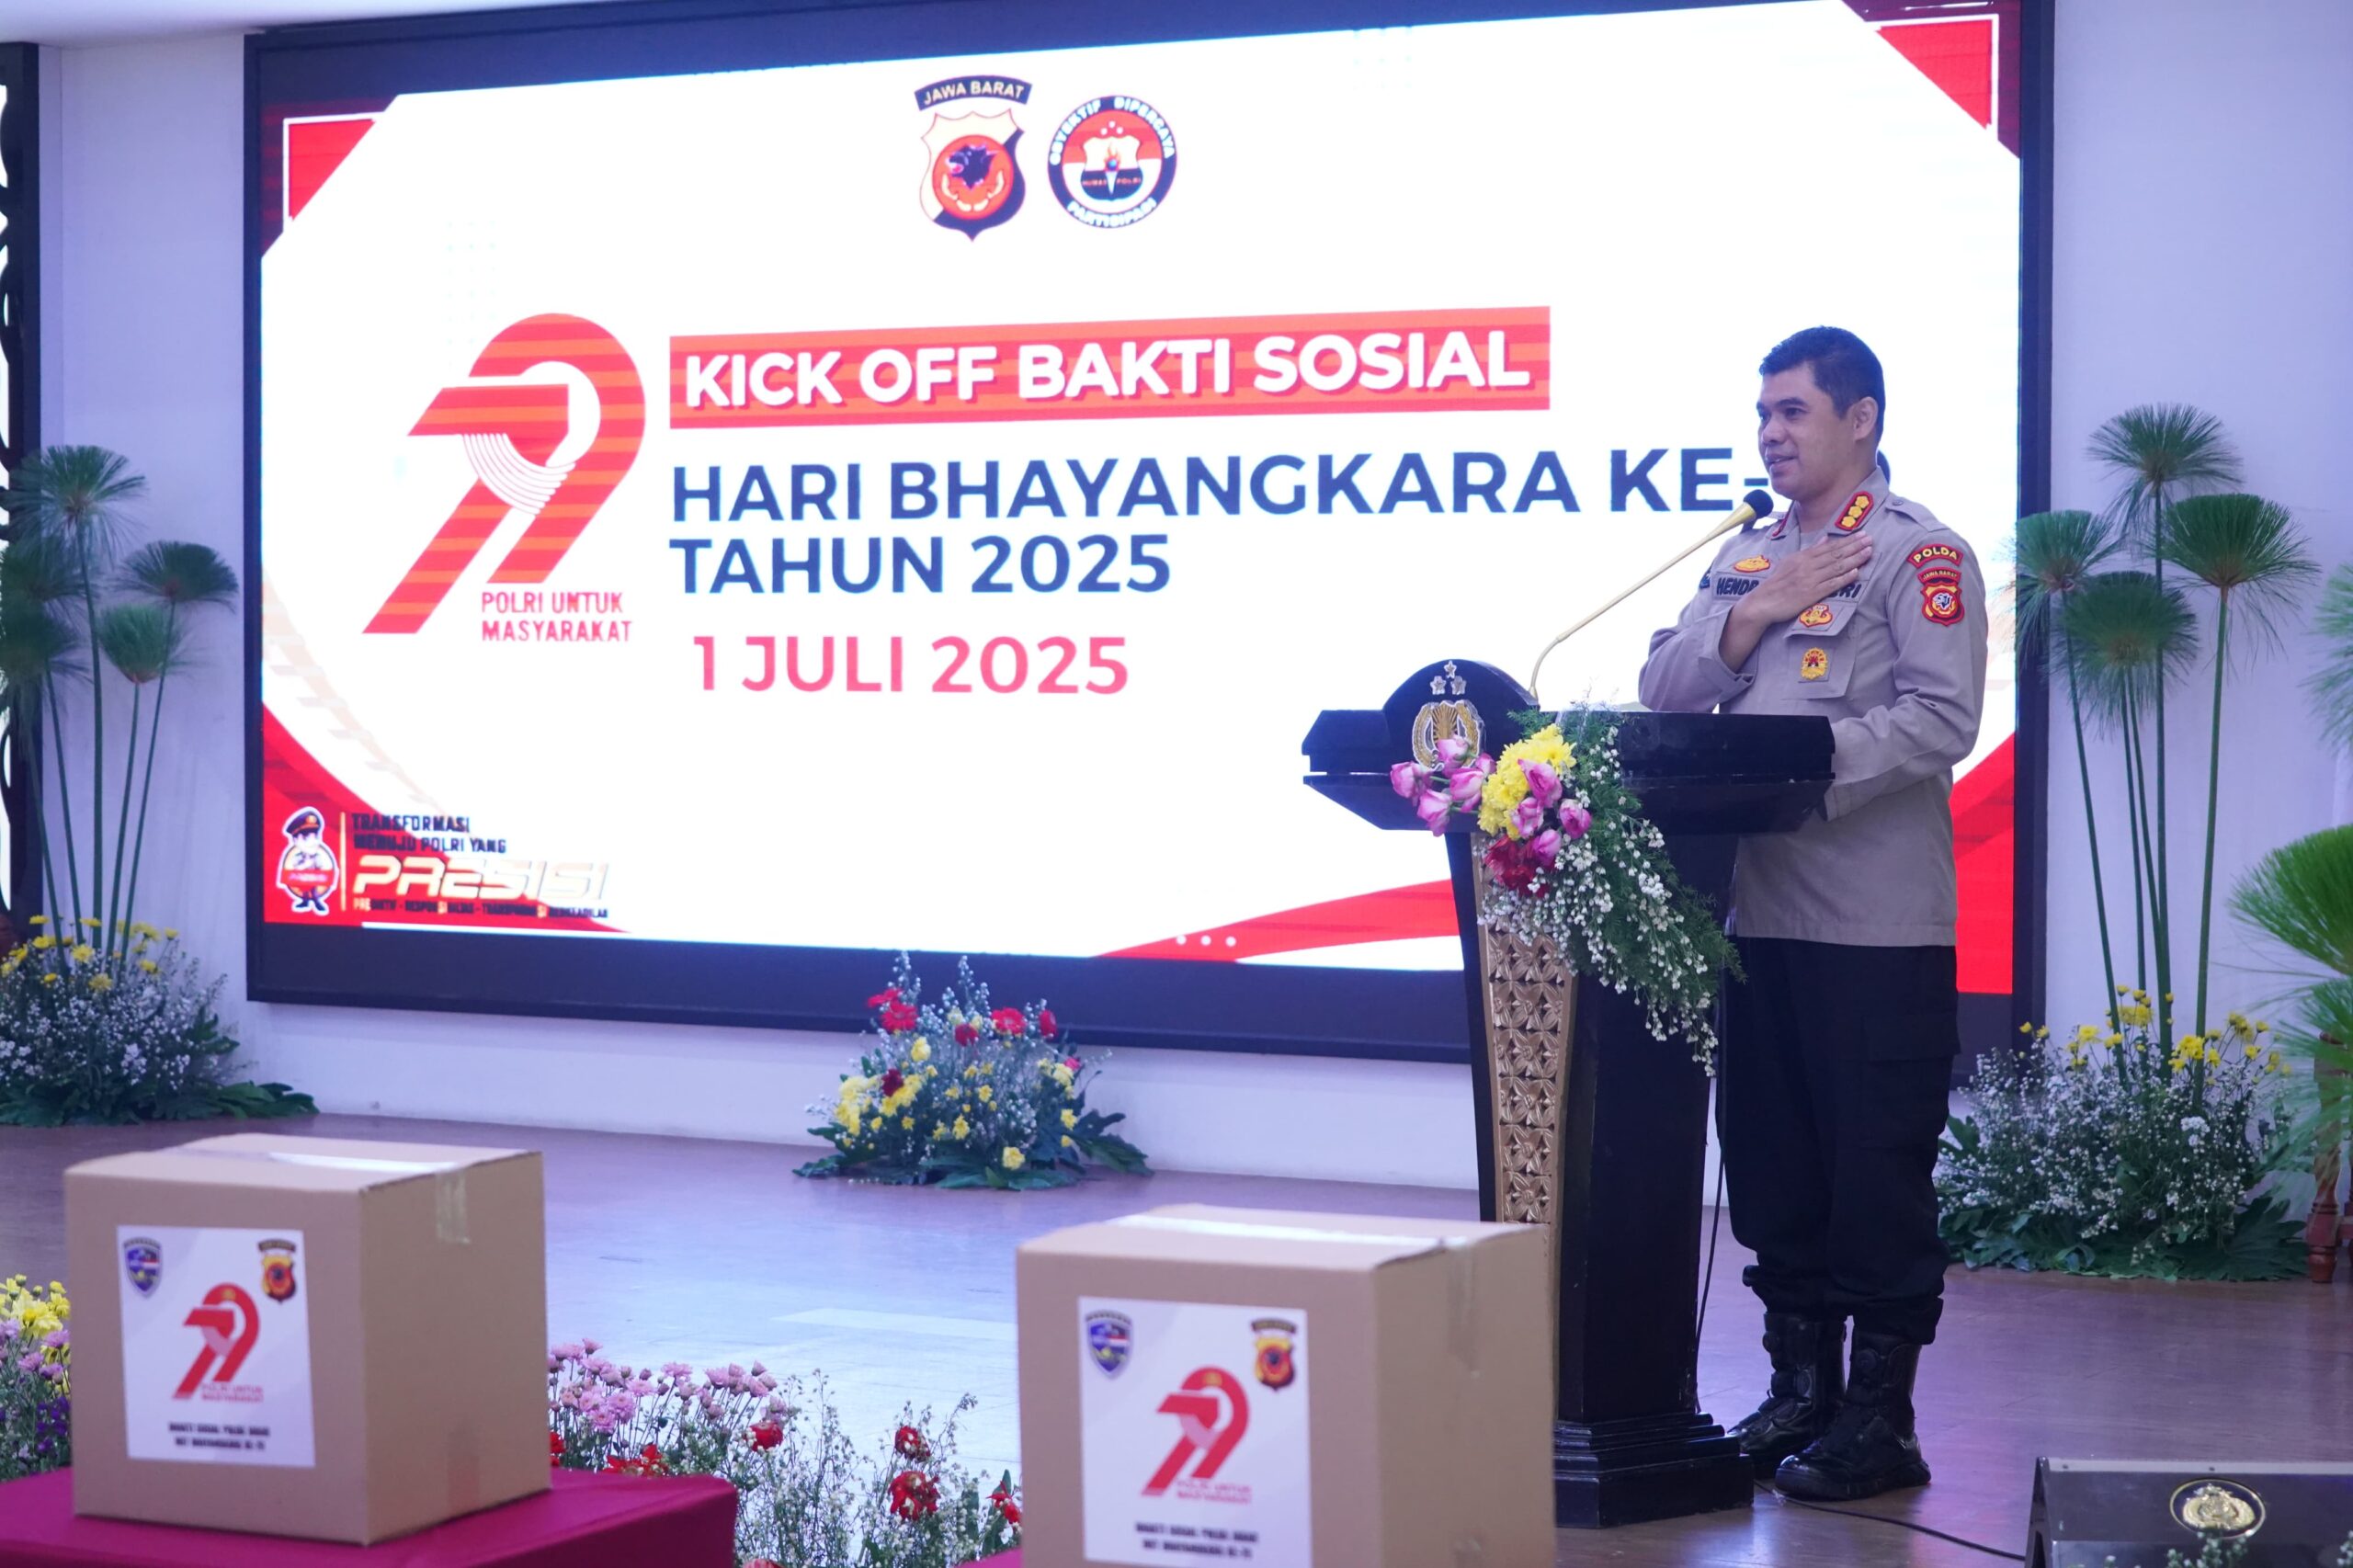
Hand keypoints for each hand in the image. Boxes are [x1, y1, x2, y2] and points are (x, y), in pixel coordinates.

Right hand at [1718, 535, 1871, 669]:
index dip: (1847, 540)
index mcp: (1803, 557)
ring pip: (1836, 567)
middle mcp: (1807, 566)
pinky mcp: (1811, 594)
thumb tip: (1825, 539)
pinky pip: (1831, 584)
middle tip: (1870, 539)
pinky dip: (1844, 578)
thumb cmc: (1777, 583)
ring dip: (1854, 559)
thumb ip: (1810, 551)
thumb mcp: (1790, 562)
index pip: (1829, 546)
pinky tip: (1856, 572)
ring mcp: (1810, 580)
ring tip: (1868, 552)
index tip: (1862, 534)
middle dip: (1854, 546)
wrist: (1763, 602)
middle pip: (1835, 554)